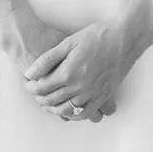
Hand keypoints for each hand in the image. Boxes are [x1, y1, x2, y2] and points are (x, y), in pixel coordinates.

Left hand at [0, 8, 116, 122]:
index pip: (43, 87)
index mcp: (69, 72)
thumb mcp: (68, 42)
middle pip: (52, 100)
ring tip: (47, 103)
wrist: (125, 39)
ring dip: (53, 109)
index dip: (32, 87)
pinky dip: (73, 115)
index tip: (28, 84)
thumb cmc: (97, 36)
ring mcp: (92, 94)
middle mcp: (80, 87)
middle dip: (39, 98)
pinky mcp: (103, 96)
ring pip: (66, 110)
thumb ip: (47, 59)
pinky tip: (68, 111)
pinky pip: (85, 113)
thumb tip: (30, 73)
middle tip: (34, 94)